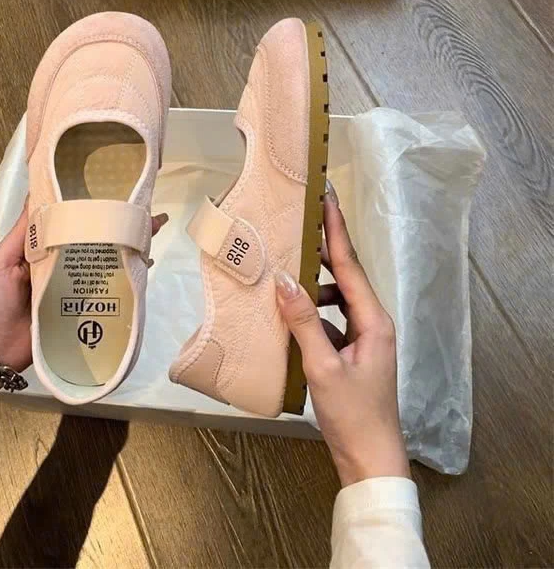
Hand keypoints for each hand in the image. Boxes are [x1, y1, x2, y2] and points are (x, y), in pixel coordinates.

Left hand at [0, 207, 169, 396]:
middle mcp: (60, 265)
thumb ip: (21, 233)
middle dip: (119, 228)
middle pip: (92, 243)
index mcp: (40, 249)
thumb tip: (37, 192)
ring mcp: (72, 289)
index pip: (69, 224)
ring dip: (127, 250)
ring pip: (103, 265)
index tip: (113, 192)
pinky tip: (142, 270)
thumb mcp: (0, 261)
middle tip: (148, 215)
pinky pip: (104, 293)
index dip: (90, 209)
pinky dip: (124, 281)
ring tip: (152, 235)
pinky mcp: (80, 310)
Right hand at [275, 181, 409, 486]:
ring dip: (313, 285)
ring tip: (286, 270)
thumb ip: (304, 322)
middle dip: (324, 249)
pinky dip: (312, 312)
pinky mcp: (353, 353)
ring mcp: (364, 338)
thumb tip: (283, 281)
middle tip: (301, 221)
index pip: (349, 266)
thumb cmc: (353, 415)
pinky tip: (290, 313)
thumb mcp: (323, 367)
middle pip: (345, 276)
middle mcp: (372, 322)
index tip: (326, 198)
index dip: (336, 230)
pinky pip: (331, 320)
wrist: (370, 458)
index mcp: (374, 320)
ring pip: (336, 298)